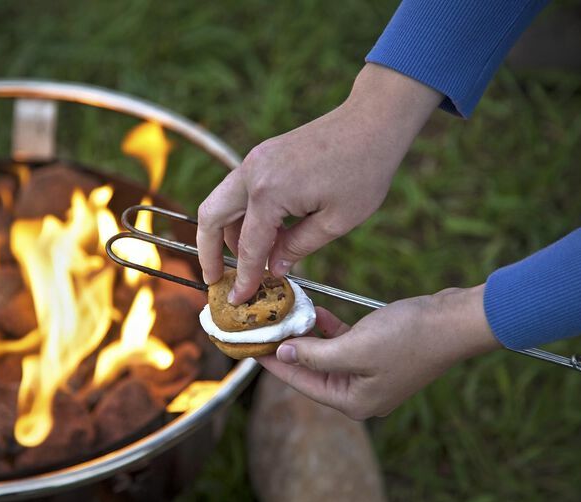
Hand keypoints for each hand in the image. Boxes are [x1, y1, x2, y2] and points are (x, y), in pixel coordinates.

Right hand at [197, 63, 441, 302]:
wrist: (373, 120)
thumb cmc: (363, 170)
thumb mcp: (336, 221)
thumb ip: (298, 248)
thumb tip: (274, 270)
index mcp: (268, 192)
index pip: (248, 246)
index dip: (244, 278)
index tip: (237, 301)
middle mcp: (252, 173)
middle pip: (210, 217)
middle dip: (208, 251)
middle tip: (215, 280)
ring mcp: (254, 160)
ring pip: (222, 202)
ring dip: (227, 234)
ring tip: (249, 262)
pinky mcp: (263, 156)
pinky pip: (240, 191)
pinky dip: (244, 216)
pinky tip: (268, 236)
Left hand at [259, 285, 499, 419]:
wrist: (454, 321)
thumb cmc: (407, 337)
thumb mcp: (353, 347)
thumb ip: (314, 355)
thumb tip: (283, 353)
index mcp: (353, 402)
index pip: (300, 383)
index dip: (272, 362)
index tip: (248, 346)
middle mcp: (360, 394)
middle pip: (310, 371)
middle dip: (287, 347)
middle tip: (261, 327)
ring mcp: (370, 375)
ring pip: (325, 356)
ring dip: (306, 335)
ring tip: (283, 315)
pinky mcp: (379, 354)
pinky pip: (344, 345)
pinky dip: (328, 330)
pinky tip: (315, 312)